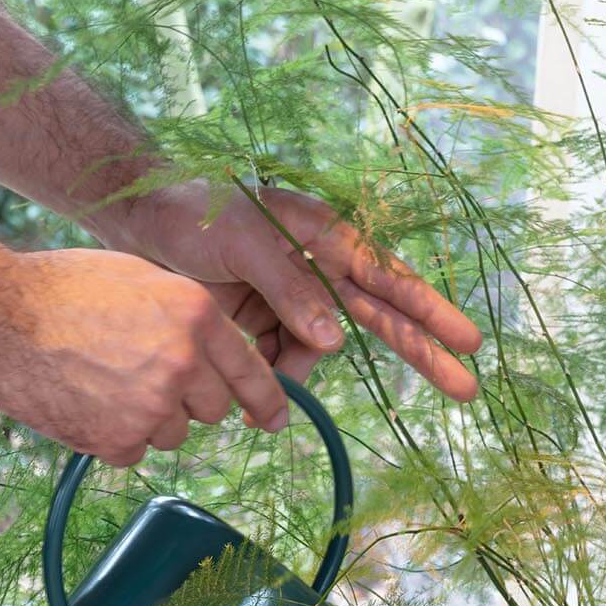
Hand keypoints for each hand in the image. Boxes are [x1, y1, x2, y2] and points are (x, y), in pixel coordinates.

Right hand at [0, 247, 289, 465]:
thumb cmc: (62, 288)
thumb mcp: (140, 278)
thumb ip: (186, 316)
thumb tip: (216, 355)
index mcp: (196, 314)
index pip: (251, 370)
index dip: (267, 400)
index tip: (276, 420)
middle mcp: (183, 362)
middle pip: (214, 408)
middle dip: (188, 400)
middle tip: (142, 377)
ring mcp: (151, 405)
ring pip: (174, 433)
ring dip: (149, 420)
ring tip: (102, 382)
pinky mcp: (117, 440)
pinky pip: (134, 452)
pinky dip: (113, 438)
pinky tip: (84, 403)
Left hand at [99, 179, 482, 401]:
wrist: (137, 221)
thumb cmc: (192, 214)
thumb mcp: (242, 244)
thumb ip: (291, 290)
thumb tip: (337, 342)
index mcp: (324, 235)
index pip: (388, 278)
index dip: (429, 313)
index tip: (468, 341)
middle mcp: (318, 267)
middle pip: (380, 317)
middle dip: (421, 353)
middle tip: (469, 391)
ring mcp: (292, 297)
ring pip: (315, 352)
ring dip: (292, 374)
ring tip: (252, 380)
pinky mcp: (263, 321)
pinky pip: (279, 360)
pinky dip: (266, 376)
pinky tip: (245, 390)